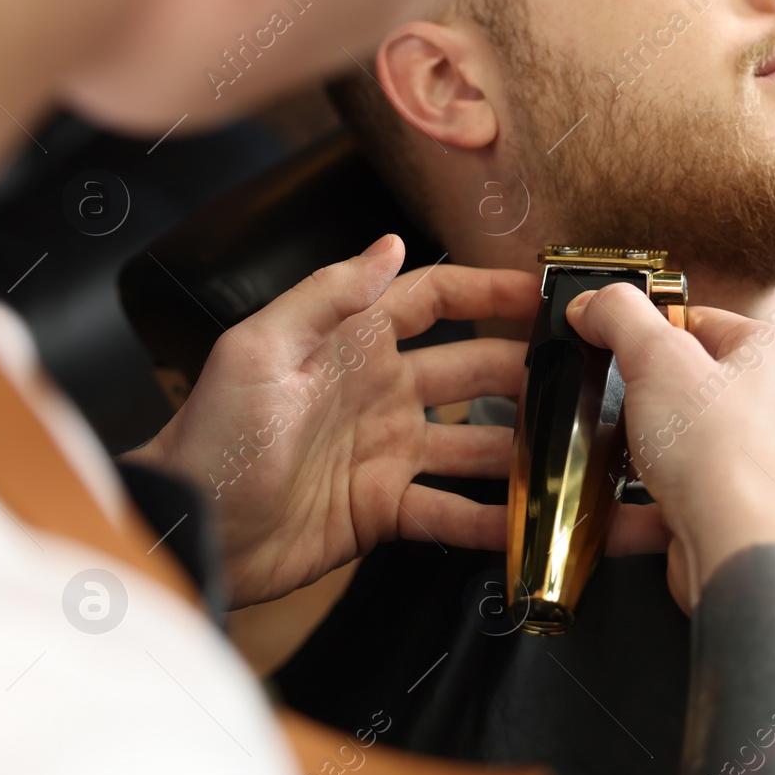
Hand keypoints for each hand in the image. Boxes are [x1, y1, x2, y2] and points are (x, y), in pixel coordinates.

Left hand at [126, 235, 539, 607]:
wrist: (192, 529)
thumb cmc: (212, 437)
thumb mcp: (260, 349)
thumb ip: (328, 295)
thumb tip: (389, 245)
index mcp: (352, 344)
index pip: (434, 300)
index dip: (487, 292)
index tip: (541, 292)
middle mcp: (380, 393)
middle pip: (474, 370)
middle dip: (527, 370)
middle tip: (582, 378)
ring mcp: (388, 453)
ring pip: (477, 442)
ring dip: (522, 449)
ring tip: (573, 454)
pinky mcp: (385, 510)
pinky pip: (452, 510)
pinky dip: (491, 522)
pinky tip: (528, 525)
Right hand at [565, 283, 774, 611]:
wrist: (742, 555)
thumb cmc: (721, 455)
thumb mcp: (657, 360)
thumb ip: (621, 317)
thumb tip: (595, 301)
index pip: (703, 321)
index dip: (648, 332)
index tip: (609, 343)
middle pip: (695, 384)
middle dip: (645, 398)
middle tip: (612, 403)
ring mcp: (772, 463)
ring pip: (690, 443)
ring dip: (643, 451)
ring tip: (610, 454)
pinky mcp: (748, 510)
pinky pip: (687, 492)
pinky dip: (647, 499)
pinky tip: (611, 505)